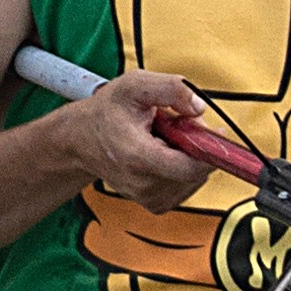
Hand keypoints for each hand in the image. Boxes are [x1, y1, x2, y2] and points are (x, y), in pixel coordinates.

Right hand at [69, 70, 232, 212]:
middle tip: (174, 126)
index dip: (206, 148)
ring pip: (194, 179)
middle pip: (195, 171)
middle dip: (194, 146)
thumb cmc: (107, 112)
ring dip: (187, 156)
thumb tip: (199, 107)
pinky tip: (162, 154)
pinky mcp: (157, 204)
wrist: (83, 139)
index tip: (208, 130)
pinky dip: (182, 168)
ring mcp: (150, 199)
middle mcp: (144, 185)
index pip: (190, 167)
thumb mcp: (135, 86)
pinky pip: (187, 186)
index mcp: (138, 158)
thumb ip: (171, 89)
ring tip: (162, 140)